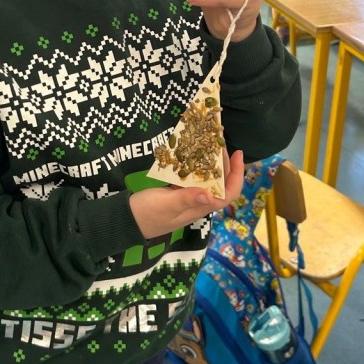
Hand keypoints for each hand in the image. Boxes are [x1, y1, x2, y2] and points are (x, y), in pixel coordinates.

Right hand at [129, 150, 243, 238]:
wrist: (126, 221)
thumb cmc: (147, 214)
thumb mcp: (166, 204)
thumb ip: (186, 199)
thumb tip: (210, 195)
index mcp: (200, 207)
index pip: (228, 193)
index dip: (237, 174)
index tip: (238, 154)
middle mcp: (198, 203)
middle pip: (220, 183)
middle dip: (224, 164)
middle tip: (219, 143)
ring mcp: (187, 198)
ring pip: (207, 179)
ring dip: (210, 163)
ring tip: (207, 144)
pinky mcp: (176, 192)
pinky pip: (192, 178)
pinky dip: (194, 164)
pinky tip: (189, 153)